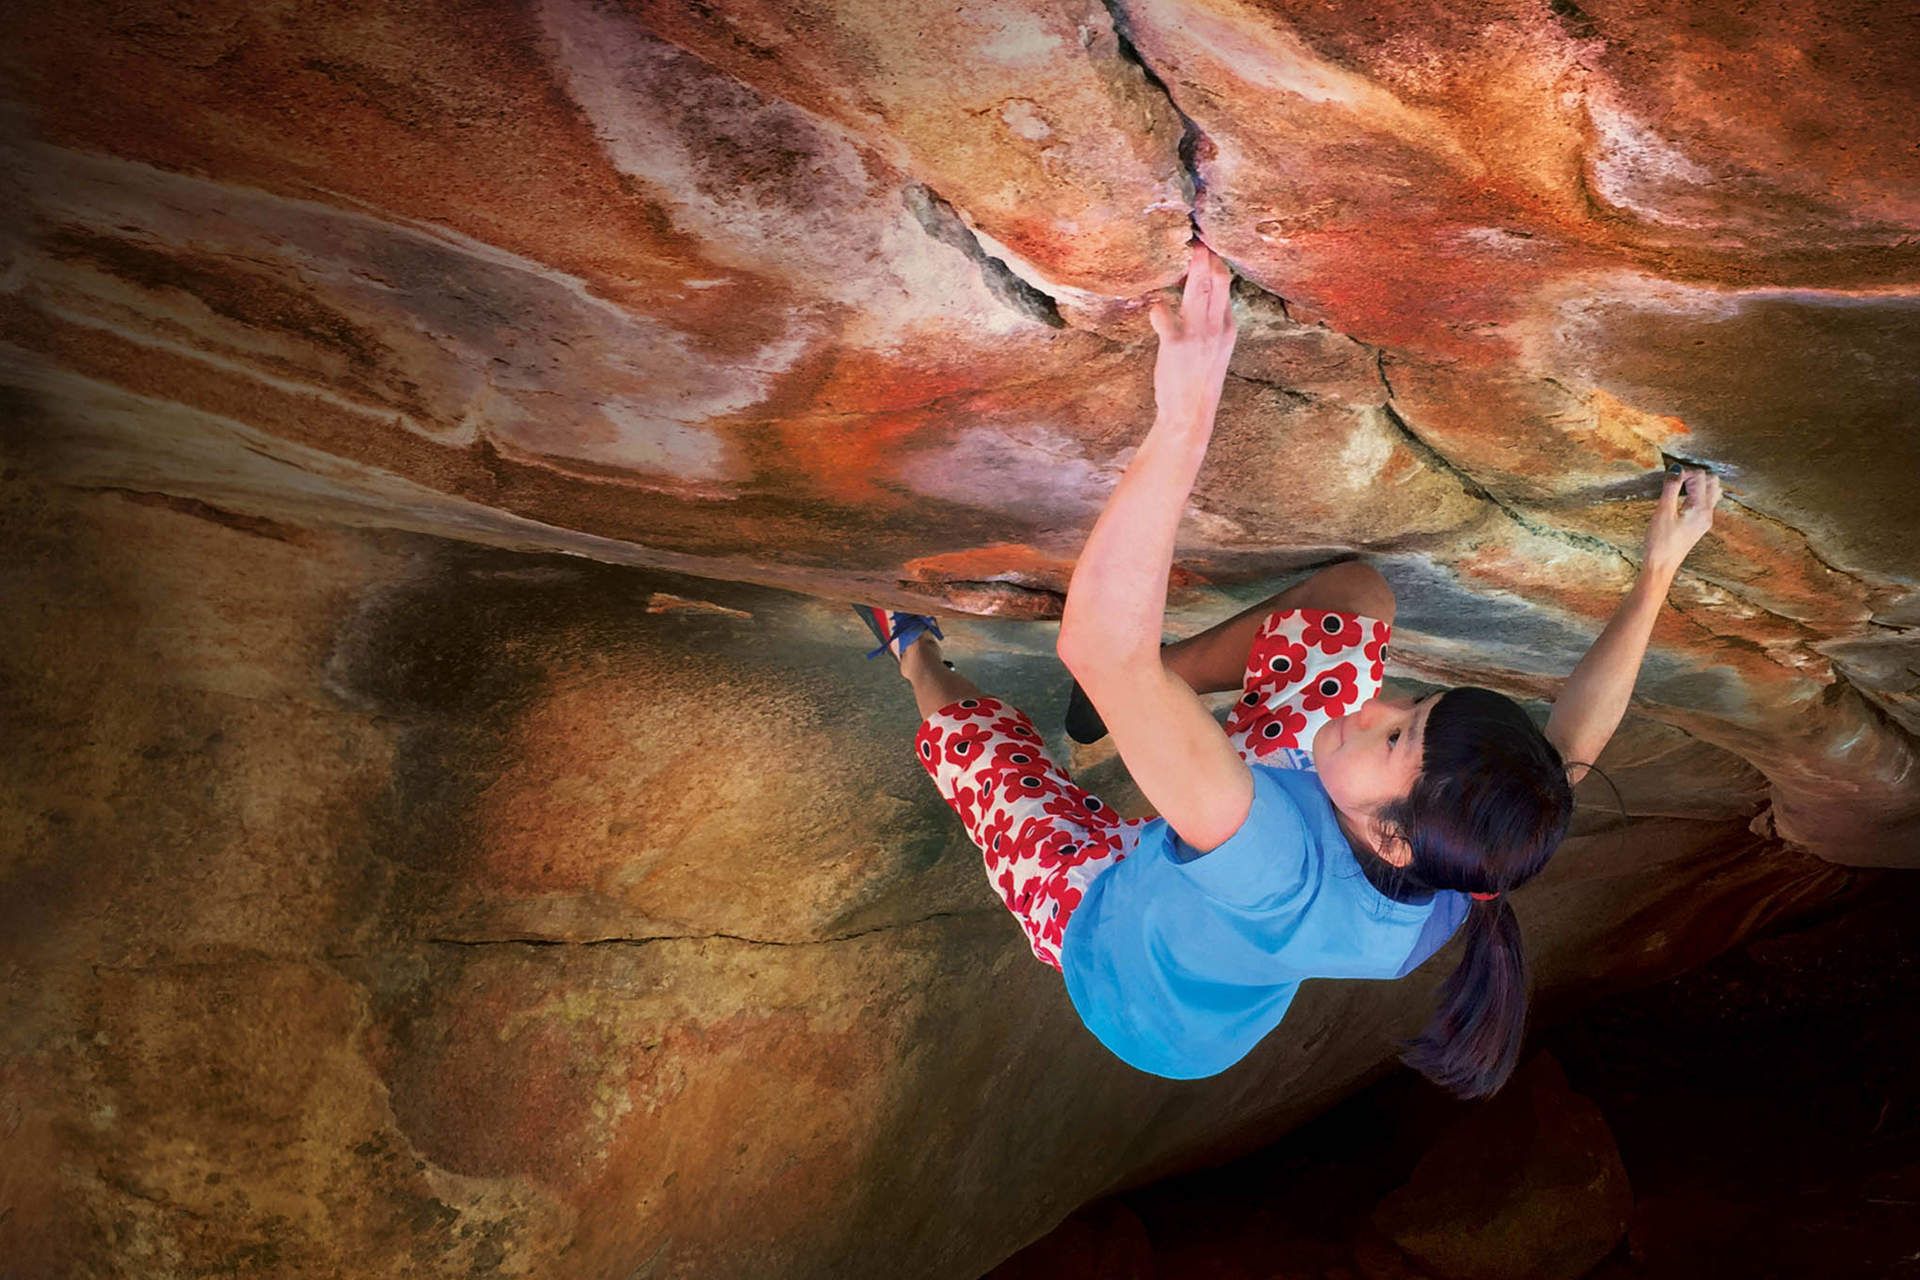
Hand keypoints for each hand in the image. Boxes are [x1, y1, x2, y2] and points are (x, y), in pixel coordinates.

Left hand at [1148, 241, 1236, 434]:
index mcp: (1227, 326)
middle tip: (1195, 234)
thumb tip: (1200, 297)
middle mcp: (1217, 326)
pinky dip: (1157, 307)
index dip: (1213, 261)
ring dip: (1191, 267)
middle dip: (1206, 254)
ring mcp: (1198, 334)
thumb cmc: (1196, 381)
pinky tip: (1153, 306)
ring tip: (1185, 249)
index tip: (1203, 243)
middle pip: (1216, 278)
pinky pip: (1165, 315)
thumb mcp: (1213, 349)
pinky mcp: (1177, 344)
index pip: (1224, 284)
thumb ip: (1209, 322)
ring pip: (1198, 289)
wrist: (1190, 416)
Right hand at [1642, 466, 1721, 575]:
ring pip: (1711, 491)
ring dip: (1699, 484)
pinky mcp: (1700, 524)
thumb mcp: (1663, 512)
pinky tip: (1683, 497)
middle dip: (1695, 475)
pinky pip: (1706, 502)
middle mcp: (1707, 513)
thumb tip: (1675, 470)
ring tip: (1680, 485)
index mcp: (1700, 508)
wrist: (1662, 565)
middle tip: (1676, 479)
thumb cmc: (1660, 542)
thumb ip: (1670, 488)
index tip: (1669, 476)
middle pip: (1712, 482)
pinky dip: (1698, 493)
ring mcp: (1705, 519)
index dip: (1684, 472)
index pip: (1700, 477)